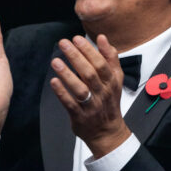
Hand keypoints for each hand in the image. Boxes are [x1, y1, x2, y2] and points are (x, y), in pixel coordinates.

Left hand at [50, 34, 129, 157]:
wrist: (108, 131)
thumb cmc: (109, 102)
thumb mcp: (116, 79)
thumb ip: (111, 58)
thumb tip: (103, 39)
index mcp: (112, 82)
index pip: (102, 63)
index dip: (89, 50)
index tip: (77, 39)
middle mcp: (103, 93)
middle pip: (90, 73)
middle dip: (76, 57)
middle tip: (64, 44)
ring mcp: (92, 105)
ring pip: (80, 89)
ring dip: (67, 74)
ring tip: (56, 61)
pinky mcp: (80, 116)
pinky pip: (71, 104)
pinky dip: (62, 93)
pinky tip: (54, 82)